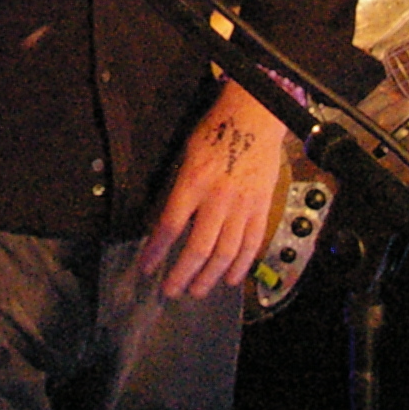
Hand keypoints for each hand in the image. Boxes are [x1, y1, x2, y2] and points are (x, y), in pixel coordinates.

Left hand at [140, 83, 286, 300]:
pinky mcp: (262, 207)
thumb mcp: (187, 155)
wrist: (255, 117)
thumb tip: (168, 222)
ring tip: (196, 291)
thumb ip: (180, 189)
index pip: (170, 225)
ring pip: (226, 252)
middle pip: (198, 248)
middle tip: (170, 291)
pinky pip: (252, 243)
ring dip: (209, 277)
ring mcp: (243, 205)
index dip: (156, 251)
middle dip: (182, 274)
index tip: (146, 268)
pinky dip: (241, 265)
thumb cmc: (216, 132)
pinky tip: (230, 279)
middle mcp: (218, 198)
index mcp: (194, 182)